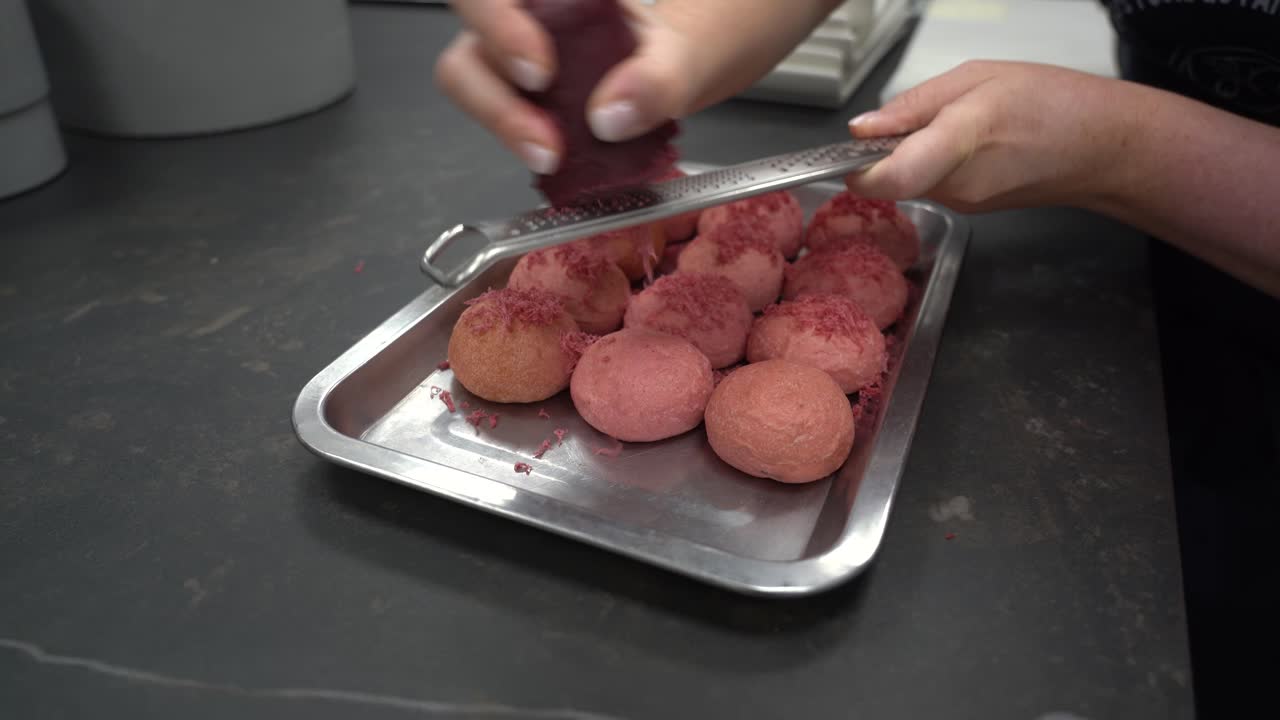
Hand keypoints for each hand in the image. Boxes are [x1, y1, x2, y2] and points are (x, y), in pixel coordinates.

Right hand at [435, 0, 845, 175]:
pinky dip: (522, 141)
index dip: (496, 22)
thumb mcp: (692, 56)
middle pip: (464, 39)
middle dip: (490, 90)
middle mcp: (522, 15)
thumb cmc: (684, 48)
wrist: (691, 71)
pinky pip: (502, 118)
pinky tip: (559, 160)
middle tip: (544, 136)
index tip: (542, 69)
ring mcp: (512, 57)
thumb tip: (609, 117)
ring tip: (550, 156)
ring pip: (469, 79)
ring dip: (500, 122)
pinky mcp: (520, 100)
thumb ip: (659, 77)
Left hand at [846, 61, 1131, 212]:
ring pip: (909, 179)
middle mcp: (956, 185)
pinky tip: (968, 142)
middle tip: (914, 116)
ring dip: (912, 152)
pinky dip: (933, 162)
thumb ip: (914, 105)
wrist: (1103, 149)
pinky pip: (931, 183)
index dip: (857, 168)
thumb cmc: (1050, 102)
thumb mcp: (978, 78)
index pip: (889, 177)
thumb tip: (861, 129)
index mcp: (959, 142)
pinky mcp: (968, 209)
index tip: (850, 151)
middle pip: (891, 175)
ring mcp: (962, 203)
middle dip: (886, 148)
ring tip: (953, 123)